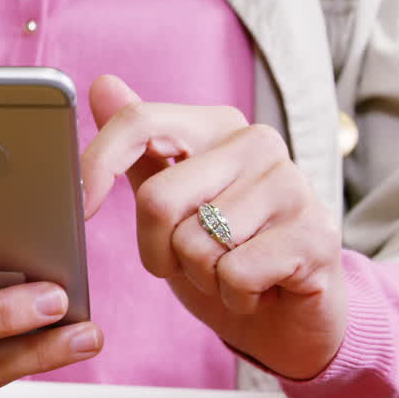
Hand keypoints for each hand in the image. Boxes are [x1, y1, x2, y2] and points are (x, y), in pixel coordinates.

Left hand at [81, 75, 346, 379]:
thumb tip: (101, 84)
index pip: (139, 123)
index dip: (98, 165)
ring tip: (231, 272)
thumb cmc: (222, 254)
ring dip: (201, 277)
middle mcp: (258, 143)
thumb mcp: (171, 203)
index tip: (83, 210)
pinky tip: (260, 289)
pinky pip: (234, 274)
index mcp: (217, 125)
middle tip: (190, 262)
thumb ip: (139, 147)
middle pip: (157, 199)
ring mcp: (292, 186)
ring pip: (195, 245)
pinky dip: (235, 297)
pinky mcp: (316, 235)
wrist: (288, 314)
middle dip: (158, 251)